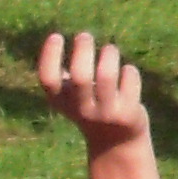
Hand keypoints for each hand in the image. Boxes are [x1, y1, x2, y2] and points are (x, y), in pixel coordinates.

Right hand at [36, 29, 149, 153]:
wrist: (116, 142)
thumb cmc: (91, 107)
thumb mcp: (72, 96)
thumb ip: (66, 74)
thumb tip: (59, 39)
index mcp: (61, 102)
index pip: (48, 79)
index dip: (49, 56)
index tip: (56, 36)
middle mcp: (81, 109)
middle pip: (80, 77)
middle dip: (83, 50)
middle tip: (84, 35)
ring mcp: (105, 112)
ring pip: (107, 76)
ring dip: (109, 55)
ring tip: (109, 49)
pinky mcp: (128, 113)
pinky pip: (129, 80)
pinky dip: (129, 70)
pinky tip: (126, 72)